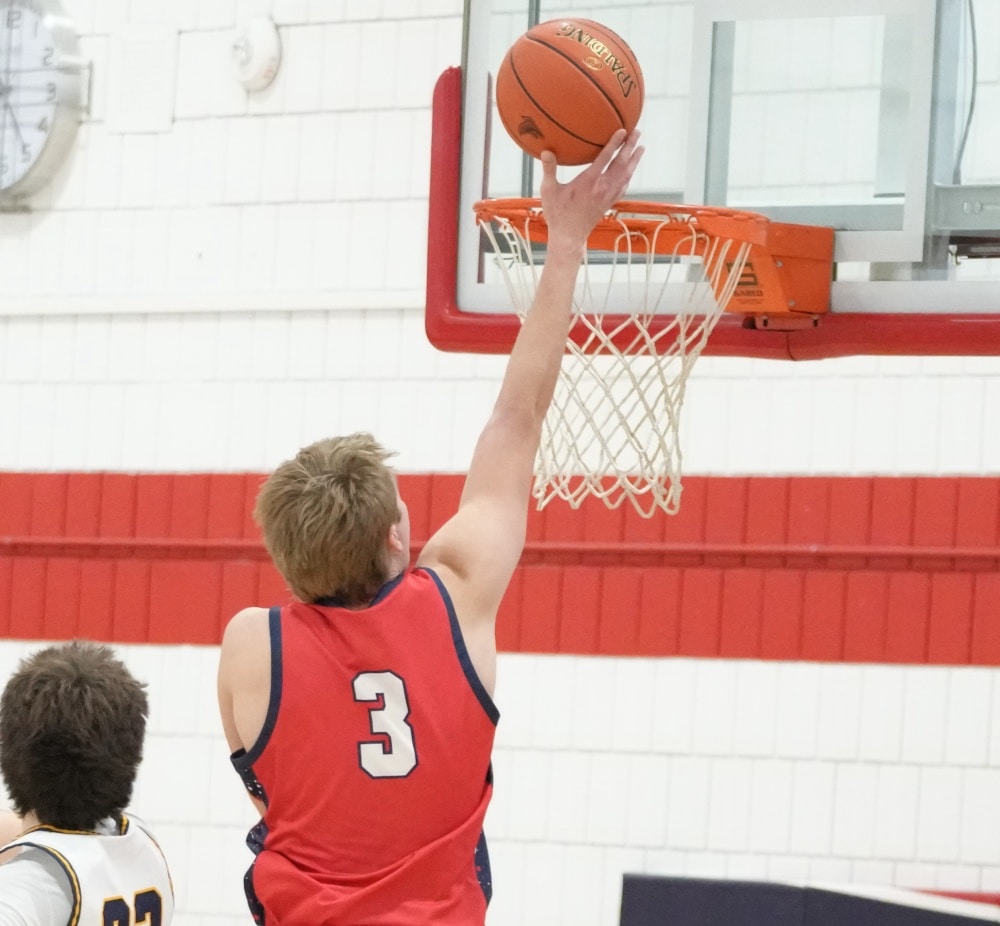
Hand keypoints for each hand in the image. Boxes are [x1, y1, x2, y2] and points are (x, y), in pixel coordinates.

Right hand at [538, 129, 643, 251]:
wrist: (569, 237)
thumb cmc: (558, 215)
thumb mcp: (549, 191)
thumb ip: (549, 170)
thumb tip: (546, 151)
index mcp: (589, 182)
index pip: (605, 158)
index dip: (614, 143)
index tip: (622, 130)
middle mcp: (602, 187)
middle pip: (621, 164)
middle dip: (630, 147)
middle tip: (637, 132)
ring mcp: (607, 196)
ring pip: (626, 175)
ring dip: (634, 160)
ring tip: (641, 148)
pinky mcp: (609, 203)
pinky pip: (623, 186)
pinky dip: (629, 175)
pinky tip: (631, 171)